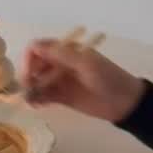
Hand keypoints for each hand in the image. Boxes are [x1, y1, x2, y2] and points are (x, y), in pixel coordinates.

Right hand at [20, 39, 143, 121]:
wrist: (125, 103)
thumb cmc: (107, 78)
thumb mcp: (85, 63)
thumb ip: (61, 55)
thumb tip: (34, 47)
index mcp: (65, 50)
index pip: (38, 49)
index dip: (30, 59)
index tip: (30, 73)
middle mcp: (59, 64)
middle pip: (34, 66)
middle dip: (28, 76)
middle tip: (28, 89)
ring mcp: (59, 81)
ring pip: (37, 82)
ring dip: (31, 90)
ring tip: (32, 101)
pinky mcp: (61, 97)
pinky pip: (43, 96)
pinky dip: (37, 99)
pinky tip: (37, 105)